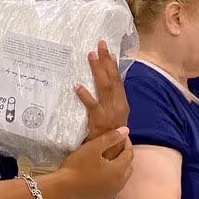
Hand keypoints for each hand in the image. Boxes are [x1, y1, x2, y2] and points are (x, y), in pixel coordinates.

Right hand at [55, 127, 133, 198]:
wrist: (61, 190)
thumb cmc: (76, 166)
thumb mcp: (93, 147)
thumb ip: (110, 138)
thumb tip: (126, 131)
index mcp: (118, 170)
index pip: (129, 154)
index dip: (126, 143)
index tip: (121, 136)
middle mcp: (118, 185)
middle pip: (128, 168)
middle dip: (124, 157)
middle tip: (115, 147)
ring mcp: (111, 195)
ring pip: (121, 179)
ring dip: (118, 170)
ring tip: (107, 162)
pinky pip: (111, 189)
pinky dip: (109, 181)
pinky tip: (100, 176)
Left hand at [75, 41, 128, 161]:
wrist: (110, 155)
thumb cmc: (108, 134)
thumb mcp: (112, 115)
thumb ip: (108, 101)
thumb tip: (99, 84)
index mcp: (122, 102)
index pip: (117, 79)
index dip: (112, 63)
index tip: (107, 49)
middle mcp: (118, 105)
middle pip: (112, 78)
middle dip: (106, 60)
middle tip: (99, 44)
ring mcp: (110, 112)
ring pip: (104, 87)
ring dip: (97, 70)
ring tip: (90, 56)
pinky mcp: (99, 121)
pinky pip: (92, 105)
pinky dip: (84, 95)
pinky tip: (76, 86)